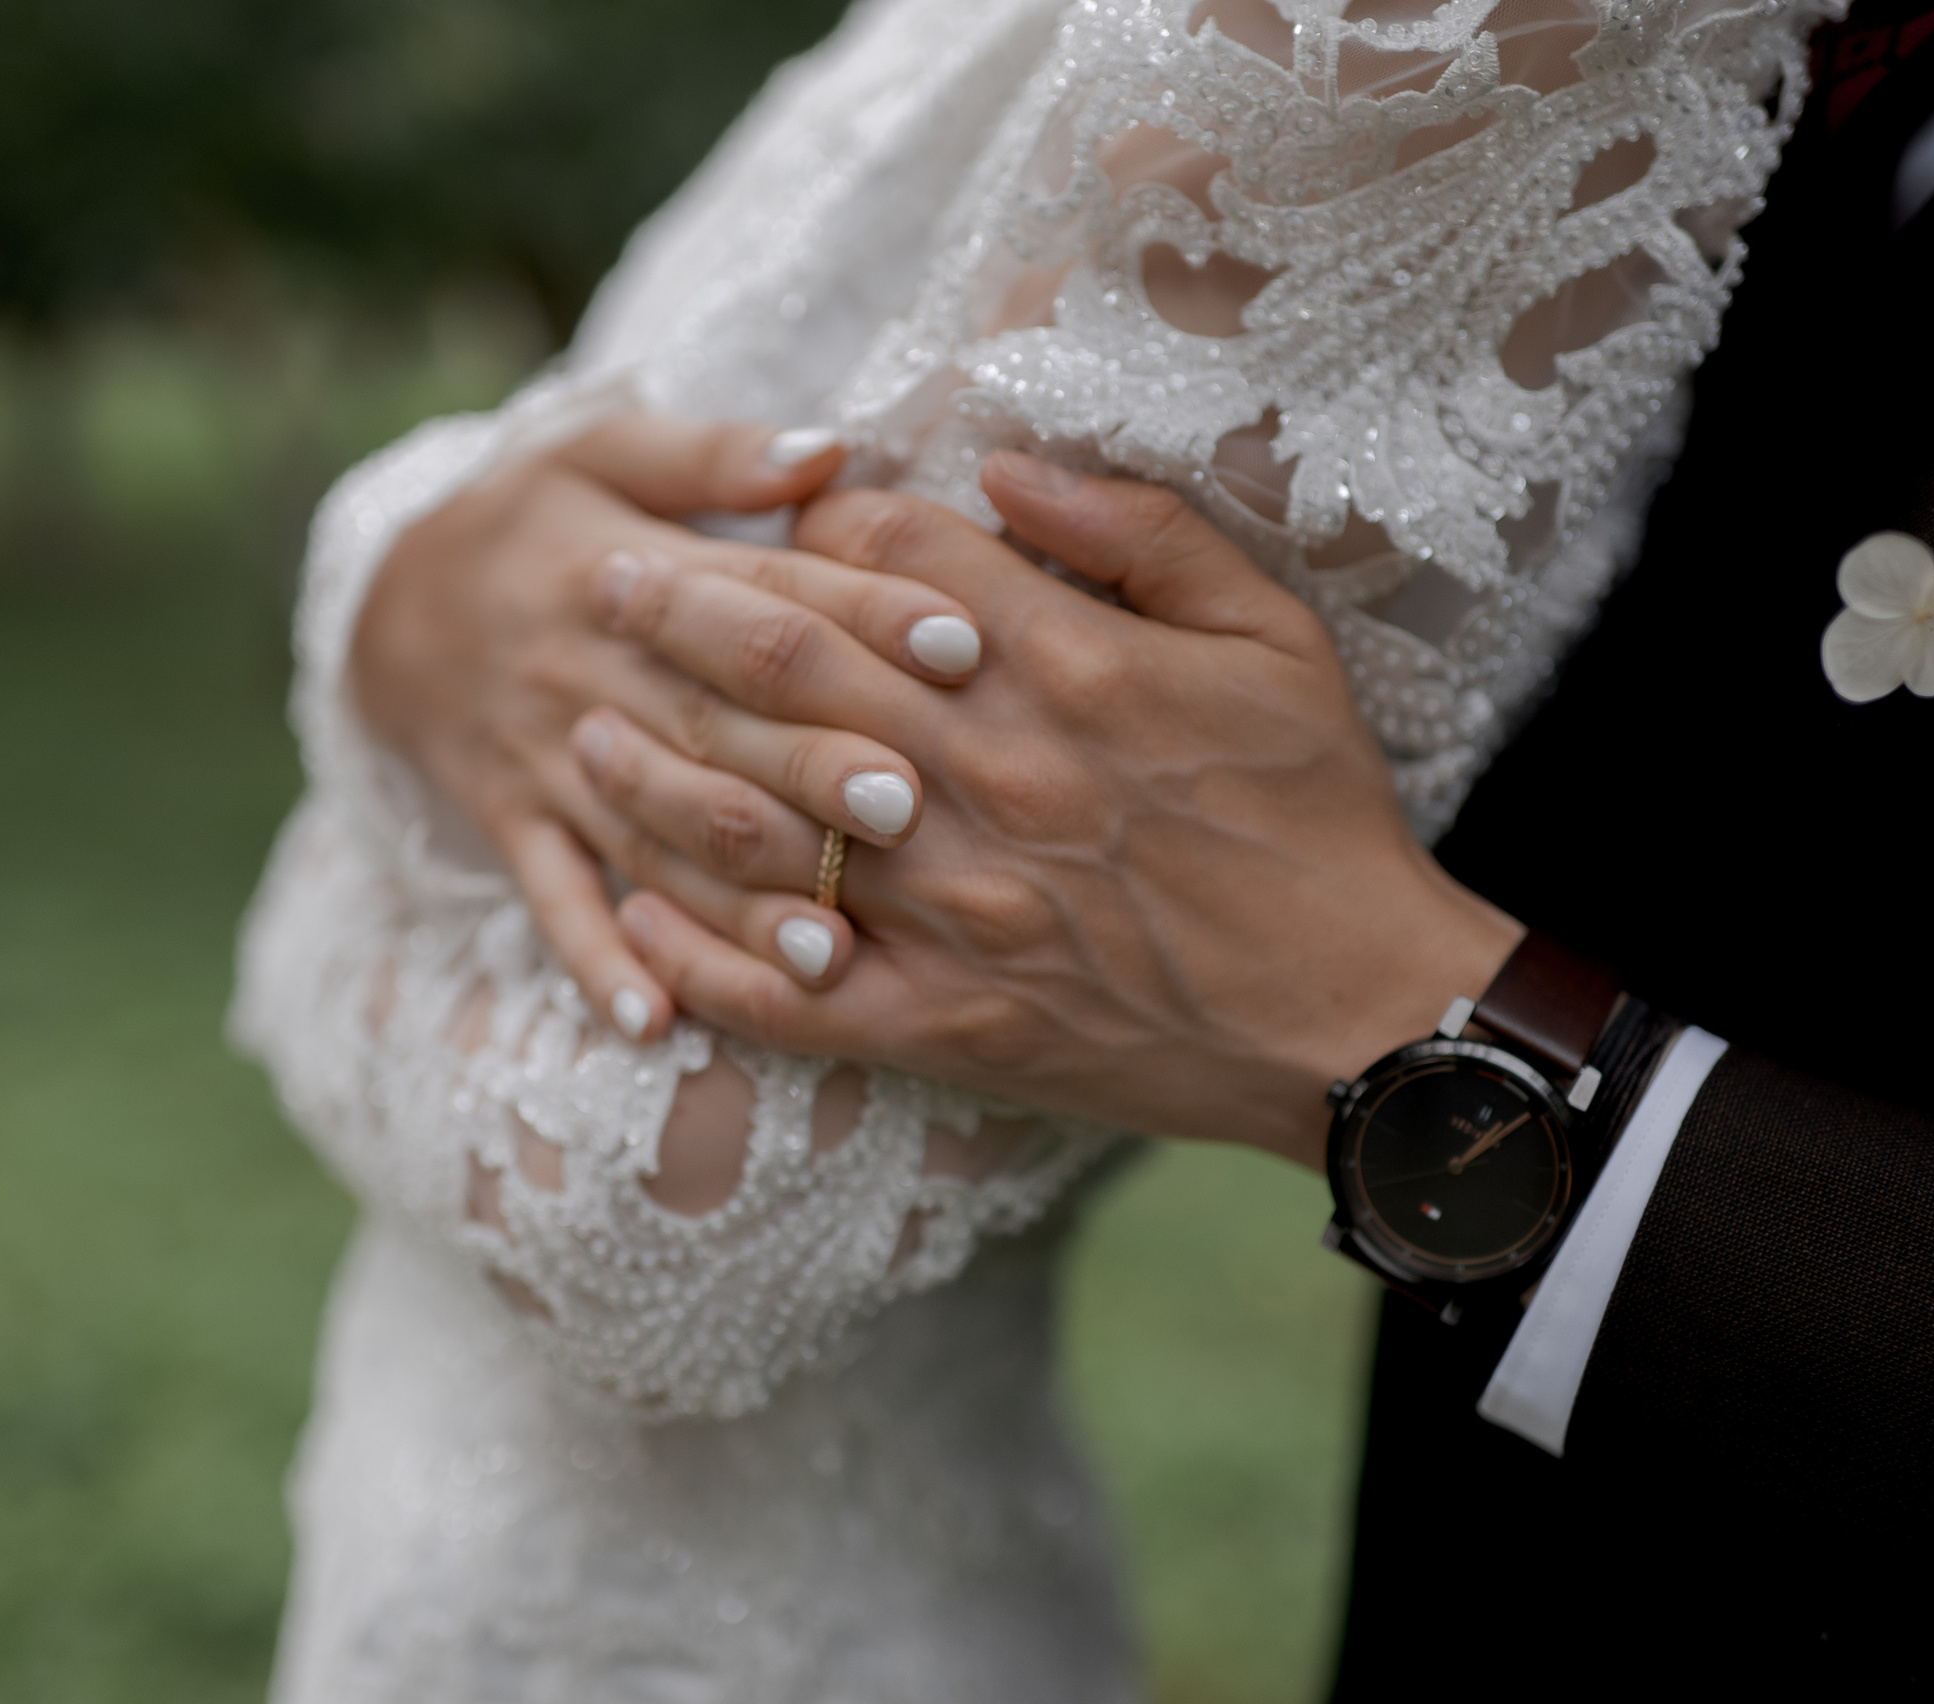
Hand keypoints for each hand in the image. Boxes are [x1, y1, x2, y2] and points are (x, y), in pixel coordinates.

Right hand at [349, 414, 985, 1040]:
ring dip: (734, 899)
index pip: (766, 598)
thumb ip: (714, 453)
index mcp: (639, 573)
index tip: (963, 643)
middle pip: (718, 728)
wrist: (378, 602)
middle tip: (907, 806)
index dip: (865, 617)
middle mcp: (597, 674)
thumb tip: (826, 448)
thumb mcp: (600, 450)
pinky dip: (597, 963)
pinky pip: (552, 902)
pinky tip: (653, 1023)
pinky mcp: (514, 824)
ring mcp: (553, 761)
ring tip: (822, 955)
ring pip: (653, 836)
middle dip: (812, 770)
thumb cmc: (528, 518)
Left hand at [588, 451, 1521, 1165]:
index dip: (814, 526)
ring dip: (660, 777)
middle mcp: (990, 781)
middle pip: (795, 673)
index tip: (769, 519)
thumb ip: (1140, 534)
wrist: (1352, 1013)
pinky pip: (792, 993)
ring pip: (765, 827)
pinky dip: (702, 960)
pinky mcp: (949, 1022)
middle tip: (599, 586)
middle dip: (683, 619)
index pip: (891, 565)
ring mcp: (959, 911)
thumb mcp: (1269, 636)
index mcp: (1065, 670)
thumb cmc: (1317, 812)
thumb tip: (1003, 467)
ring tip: (581, 734)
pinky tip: (633, 918)